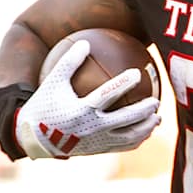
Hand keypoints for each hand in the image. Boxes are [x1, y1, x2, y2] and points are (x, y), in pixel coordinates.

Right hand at [17, 39, 160, 158]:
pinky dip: (136, 140)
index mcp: (81, 110)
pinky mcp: (98, 150)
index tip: (138, 73)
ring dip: (145, 128)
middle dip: (143, 111)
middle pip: (125, 120)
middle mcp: (92, 127)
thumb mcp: (52, 82)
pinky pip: (123, 146)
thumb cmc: (44, 106)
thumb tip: (85, 41)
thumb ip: (69, 62)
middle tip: (156, 101)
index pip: (107, 95)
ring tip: (156, 119)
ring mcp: (97, 141)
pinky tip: (145, 133)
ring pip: (128, 137)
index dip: (123, 84)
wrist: (35, 140)